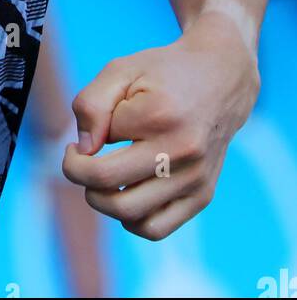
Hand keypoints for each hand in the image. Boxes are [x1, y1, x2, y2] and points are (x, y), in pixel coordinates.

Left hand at [61, 11, 260, 240]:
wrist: (220, 77)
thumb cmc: (163, 73)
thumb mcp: (120, 70)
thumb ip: (91, 105)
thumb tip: (85, 150)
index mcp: (158, 117)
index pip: (98, 148)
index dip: (80, 145)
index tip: (84, 136)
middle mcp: (181, 152)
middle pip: (109, 189)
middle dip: (80, 176)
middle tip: (79, 161)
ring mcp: (195, 178)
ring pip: (131, 215)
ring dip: (101, 201)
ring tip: (102, 178)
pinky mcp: (203, 195)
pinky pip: (157, 228)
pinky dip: (131, 220)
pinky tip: (126, 194)